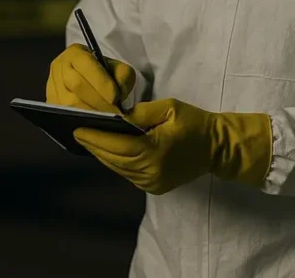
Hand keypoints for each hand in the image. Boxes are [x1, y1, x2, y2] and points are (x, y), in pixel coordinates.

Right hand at [46, 44, 135, 113]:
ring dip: (89, 112)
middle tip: (114, 113)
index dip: (100, 82)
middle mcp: (59, 66)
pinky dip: (80, 120)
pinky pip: (63, 114)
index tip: (115, 98)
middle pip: (76, 84)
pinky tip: (94, 125)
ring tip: (106, 120)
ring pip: (68, 102)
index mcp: (75, 53)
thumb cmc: (105, 74)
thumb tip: (117, 96)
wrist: (91, 81)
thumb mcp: (119, 69)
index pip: (86, 64)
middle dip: (97, 100)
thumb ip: (122, 77)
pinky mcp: (50, 103)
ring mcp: (52, 86)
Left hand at [74, 98, 271, 194]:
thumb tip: (116, 115)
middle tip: (77, 131)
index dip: (95, 137)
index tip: (77, 127)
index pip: (117, 145)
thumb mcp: (169, 108)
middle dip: (94, 145)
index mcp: (154, 150)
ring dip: (102, 154)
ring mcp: (152, 183)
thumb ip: (141, 111)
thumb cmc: (194, 123)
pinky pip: (128, 174)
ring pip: (118, 168)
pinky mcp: (154, 187)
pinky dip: (115, 162)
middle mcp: (151, 171)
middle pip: (114, 158)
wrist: (217, 147)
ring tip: (87, 139)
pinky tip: (106, 150)